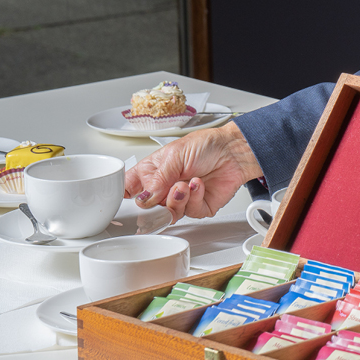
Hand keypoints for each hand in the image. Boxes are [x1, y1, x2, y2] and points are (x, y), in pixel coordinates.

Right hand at [125, 121, 262, 221]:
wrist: (234, 151)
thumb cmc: (206, 145)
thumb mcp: (175, 155)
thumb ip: (157, 179)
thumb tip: (144, 199)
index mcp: (153, 171)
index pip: (130, 187)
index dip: (125, 196)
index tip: (126, 200)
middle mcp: (165, 186)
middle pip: (148, 207)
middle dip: (156, 201)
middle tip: (163, 191)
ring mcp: (181, 198)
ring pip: (168, 213)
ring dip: (176, 199)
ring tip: (184, 184)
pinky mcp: (198, 207)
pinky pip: (190, 212)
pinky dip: (194, 198)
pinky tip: (198, 184)